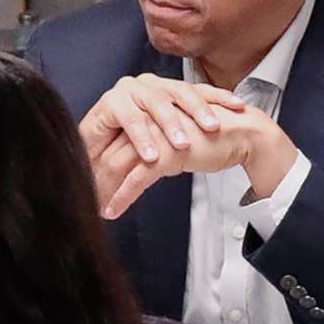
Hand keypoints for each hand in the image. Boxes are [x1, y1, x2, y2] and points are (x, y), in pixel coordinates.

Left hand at [79, 76, 289, 219]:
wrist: (241, 134)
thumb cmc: (211, 136)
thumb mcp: (174, 137)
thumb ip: (154, 144)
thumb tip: (135, 161)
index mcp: (146, 113)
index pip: (112, 138)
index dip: (97, 160)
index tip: (87, 179)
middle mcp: (146, 120)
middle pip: (108, 151)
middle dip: (95, 177)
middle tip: (82, 197)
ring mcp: (154, 135)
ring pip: (116, 165)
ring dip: (104, 190)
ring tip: (94, 207)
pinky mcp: (165, 153)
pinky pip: (135, 178)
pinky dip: (121, 197)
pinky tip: (111, 211)